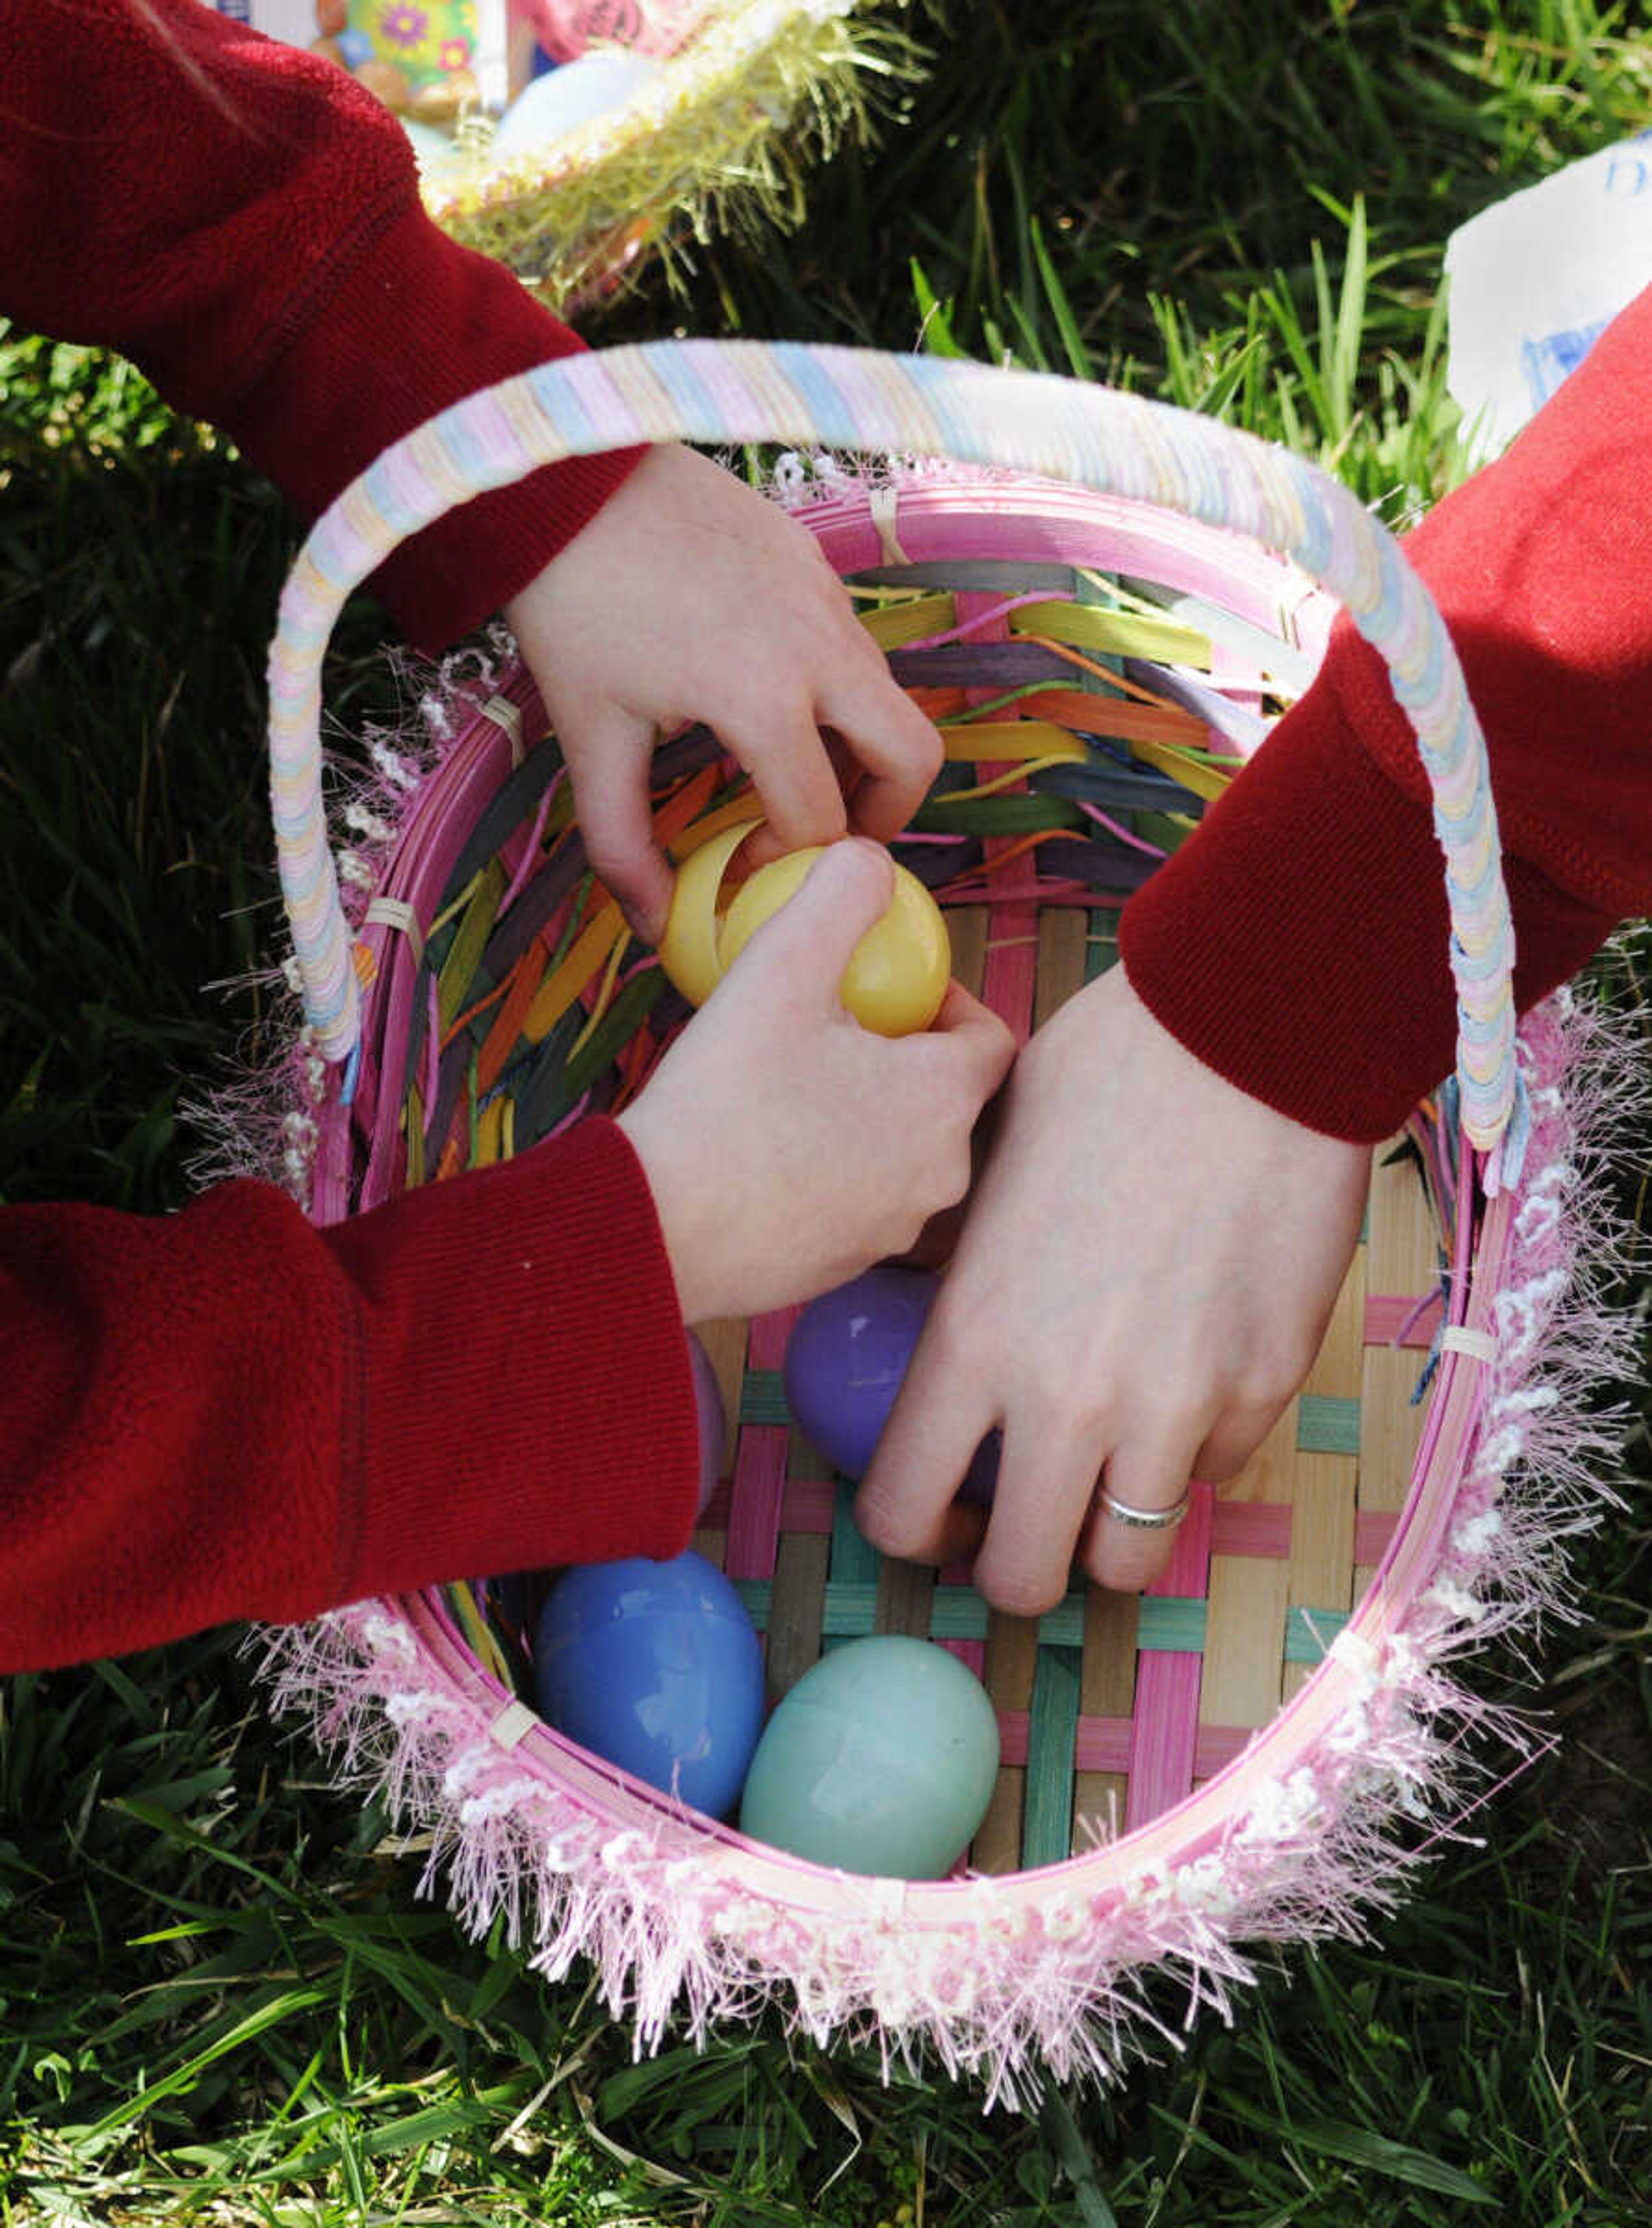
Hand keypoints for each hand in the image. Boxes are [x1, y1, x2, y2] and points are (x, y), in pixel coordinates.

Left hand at [504, 445, 941, 940]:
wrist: (562, 477)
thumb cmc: (571, 608)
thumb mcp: (590, 739)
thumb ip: (623, 846)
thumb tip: (652, 928)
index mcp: (763, 698)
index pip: (821, 818)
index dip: (789, 865)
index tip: (745, 867)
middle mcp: (818, 645)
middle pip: (913, 757)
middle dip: (883, 814)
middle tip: (827, 837)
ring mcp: (824, 595)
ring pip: (888, 697)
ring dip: (858, 751)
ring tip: (790, 771)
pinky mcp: (813, 560)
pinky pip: (850, 644)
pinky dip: (831, 689)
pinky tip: (761, 690)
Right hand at [617, 840, 1014, 1325]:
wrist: (657, 1229)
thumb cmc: (724, 1099)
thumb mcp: (782, 967)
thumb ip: (838, 895)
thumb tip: (870, 857)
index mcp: (944, 1100)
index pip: (991, 1038)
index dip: (950, 1000)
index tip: (894, 988)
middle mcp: (939, 1175)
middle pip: (947, 1096)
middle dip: (903, 1057)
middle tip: (833, 1031)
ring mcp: (892, 1232)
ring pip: (901, 1152)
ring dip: (866, 1115)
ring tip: (794, 1087)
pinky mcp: (845, 1270)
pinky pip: (857, 1204)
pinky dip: (831, 1173)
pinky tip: (767, 1151)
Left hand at [854, 965, 1371, 1609]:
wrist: (1246, 1036)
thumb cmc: (1103, 1076)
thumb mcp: (986, 1170)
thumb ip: (958, 1271)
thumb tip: (939, 1319)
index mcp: (974, 1341)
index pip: (904, 1509)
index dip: (914, 1530)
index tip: (938, 1514)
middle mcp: (1067, 1398)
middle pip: (1022, 1577)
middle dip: (1014, 1567)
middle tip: (1026, 1524)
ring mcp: (1175, 1405)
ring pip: (1128, 1561)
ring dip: (1110, 1532)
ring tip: (1112, 1477)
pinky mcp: (1263, 1388)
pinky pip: (1216, 1473)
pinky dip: (1195, 1452)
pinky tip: (1191, 1379)